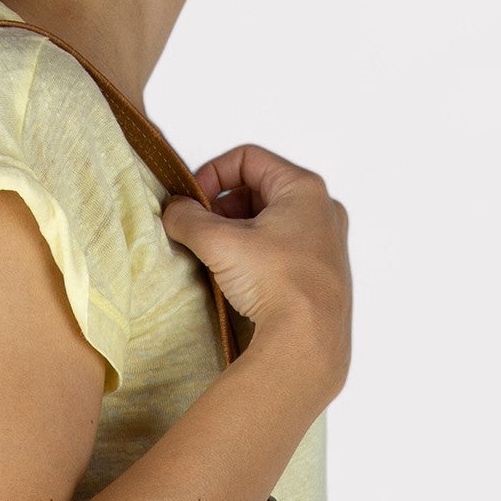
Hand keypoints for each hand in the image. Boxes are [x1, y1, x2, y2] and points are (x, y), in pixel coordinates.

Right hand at [161, 145, 351, 406]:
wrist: (309, 342)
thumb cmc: (276, 283)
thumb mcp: (220, 243)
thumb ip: (188, 219)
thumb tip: (173, 211)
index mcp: (303, 188)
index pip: (248, 158)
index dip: (212, 173)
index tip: (192, 201)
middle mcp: (322, 211)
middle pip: (260, 190)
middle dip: (223, 207)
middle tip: (200, 231)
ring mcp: (326, 245)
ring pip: (272, 223)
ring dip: (238, 233)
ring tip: (216, 258)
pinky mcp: (323, 277)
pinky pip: (283, 251)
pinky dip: (257, 256)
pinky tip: (240, 279)